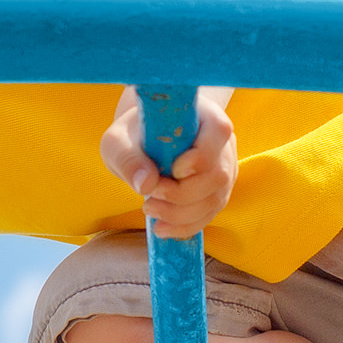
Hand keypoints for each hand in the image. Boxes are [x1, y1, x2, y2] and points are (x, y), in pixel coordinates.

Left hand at [99, 86, 237, 241]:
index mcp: (204, 115)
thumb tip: (145, 184)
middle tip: (149, 198)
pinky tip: (161, 227)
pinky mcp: (217, 192)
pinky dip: (186, 226)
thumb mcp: (118, 141)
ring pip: (215, 199)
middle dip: (182, 195)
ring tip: (149, 210)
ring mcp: (224, 169)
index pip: (218, 132)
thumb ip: (128, 158)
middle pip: (218, 176)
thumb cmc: (132, 136)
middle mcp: (222, 142)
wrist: (143, 142)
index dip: (198, 157)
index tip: (170, 169)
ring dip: (181, 214)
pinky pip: (209, 214)